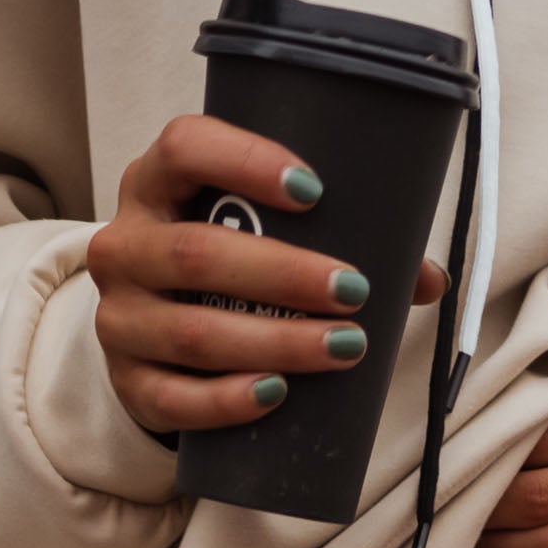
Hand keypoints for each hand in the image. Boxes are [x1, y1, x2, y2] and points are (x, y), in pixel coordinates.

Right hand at [85, 114, 445, 438]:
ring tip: (343, 348)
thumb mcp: (254, 237)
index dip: (246, 160)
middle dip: (284, 274)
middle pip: (196, 253)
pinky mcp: (129, 384)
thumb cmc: (219, 273)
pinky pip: (175, 398)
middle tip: (353, 291)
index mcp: (157, 183)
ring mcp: (119, 318)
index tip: (315, 189)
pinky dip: (229, 401)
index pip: (186, 147)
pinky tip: (277, 393)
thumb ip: (334, 241)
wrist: (153, 343)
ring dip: (276, 342)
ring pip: (193, 333)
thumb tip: (427, 277)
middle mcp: (125, 244)